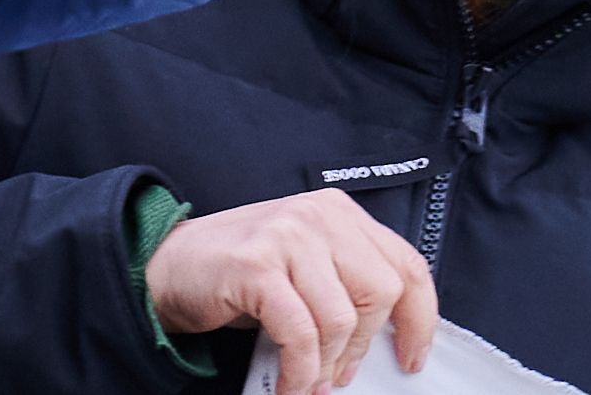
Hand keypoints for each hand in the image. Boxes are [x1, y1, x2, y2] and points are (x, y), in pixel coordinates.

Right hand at [142, 191, 436, 394]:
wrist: (170, 266)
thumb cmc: (242, 274)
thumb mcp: (305, 265)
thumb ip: (345, 283)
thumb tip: (389, 340)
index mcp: (340, 213)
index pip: (407, 264)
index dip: (420, 318)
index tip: (413, 357)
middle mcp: (318, 216)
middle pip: (380, 292)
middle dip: (364, 347)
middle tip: (340, 375)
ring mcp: (287, 236)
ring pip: (341, 318)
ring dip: (327, 366)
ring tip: (310, 383)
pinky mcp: (257, 265)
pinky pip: (300, 334)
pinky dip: (300, 371)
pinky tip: (290, 386)